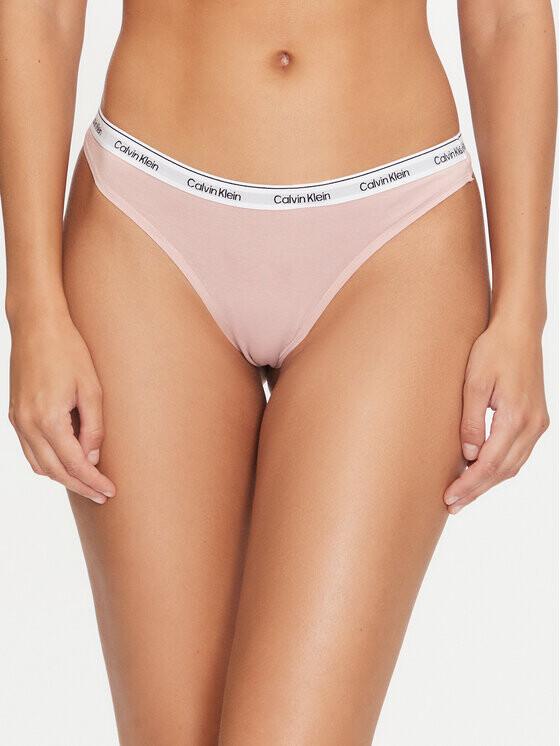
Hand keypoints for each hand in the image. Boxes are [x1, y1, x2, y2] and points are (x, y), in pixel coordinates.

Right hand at [8, 311, 115, 503]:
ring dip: (63, 477)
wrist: (36, 325)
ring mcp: (17, 420)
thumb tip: (92, 458)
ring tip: (87, 482)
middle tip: (102, 494)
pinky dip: (47, 462)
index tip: (110, 491)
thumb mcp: (91, 388)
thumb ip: (93, 427)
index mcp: (48, 419)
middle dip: (80, 486)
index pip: (74, 465)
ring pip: (39, 464)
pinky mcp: (14, 413)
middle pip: (55, 471)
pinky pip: (29, 450)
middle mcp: (27, 424)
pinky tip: (65, 462)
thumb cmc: (68, 350)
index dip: (93, 481)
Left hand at [444, 320, 548, 513]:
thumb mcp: (474, 383)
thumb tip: (468, 456)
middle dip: (477, 490)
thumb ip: (471, 421)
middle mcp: (533, 425)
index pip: (490, 464)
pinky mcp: (537, 419)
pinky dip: (500, 467)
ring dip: (489, 482)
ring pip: (513, 465)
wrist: (520, 331)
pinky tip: (481, 473)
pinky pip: (518, 453)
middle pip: (503, 471)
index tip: (449, 497)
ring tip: (464, 495)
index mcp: (516, 417)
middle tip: (452, 505)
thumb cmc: (492, 351)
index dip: (469, 484)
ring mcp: (538, 424)